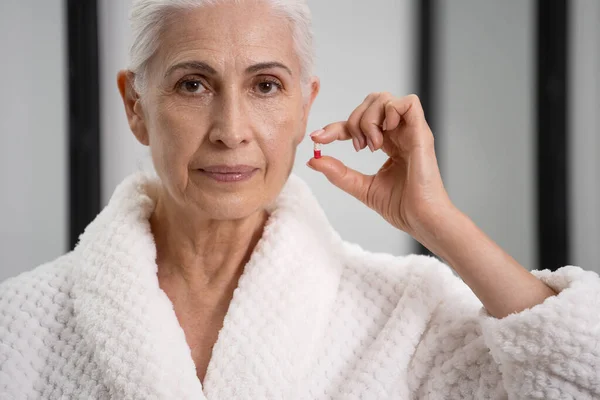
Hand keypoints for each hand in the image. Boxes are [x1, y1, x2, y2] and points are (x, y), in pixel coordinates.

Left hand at [307, 93, 453, 235]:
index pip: (358, 123)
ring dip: (369, 119)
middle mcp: (400, 133)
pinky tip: (386, 136)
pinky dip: (390, 112)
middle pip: (370, 103)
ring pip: (384, 99)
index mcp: (389, 143)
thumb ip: (338, 172)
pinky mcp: (422, 133)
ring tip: (372, 146)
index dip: (336, 127)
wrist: (421, 220)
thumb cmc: (401, 207)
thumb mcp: (361, 187)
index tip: (318, 139)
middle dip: (354, 120)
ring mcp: (411, 131)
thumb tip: (313, 160)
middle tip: (357, 148)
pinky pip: (408, 103)